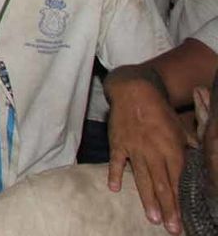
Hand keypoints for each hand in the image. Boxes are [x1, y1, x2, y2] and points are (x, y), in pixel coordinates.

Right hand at [106, 69, 187, 233]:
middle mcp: (155, 154)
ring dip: (147, 200)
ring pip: (143, 179)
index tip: (180, 220)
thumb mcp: (180, 128)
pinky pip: (117, 162)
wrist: (135, 91)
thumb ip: (188, 145)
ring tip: (152, 218)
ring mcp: (135, 149)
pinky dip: (115, 174)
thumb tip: (198, 155)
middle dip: (167, 209)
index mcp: (173, 151)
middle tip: (171, 228)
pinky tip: (114, 188)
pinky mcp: (118, 143)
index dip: (178, 203)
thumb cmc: (161, 111)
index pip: (176, 183)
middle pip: (162, 186)